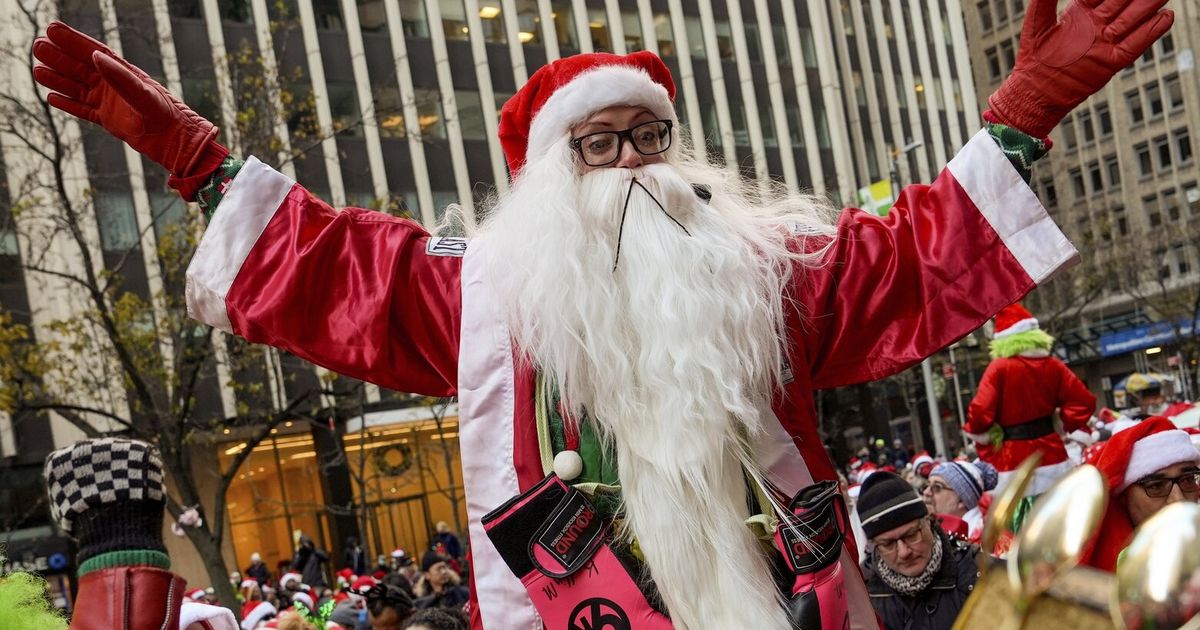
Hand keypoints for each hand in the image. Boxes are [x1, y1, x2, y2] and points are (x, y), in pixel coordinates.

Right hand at [32, 21, 227, 198]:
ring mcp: (109, 101)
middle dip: (59, 56)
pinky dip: (67, 104)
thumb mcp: (143, 93)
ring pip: (76, 88)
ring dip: (57, 79)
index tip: (51, 28)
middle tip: (37, 45)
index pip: (92, 52)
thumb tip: (95, 56)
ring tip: (37, 69)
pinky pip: (82, 109)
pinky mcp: (107, 119)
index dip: (72, 40)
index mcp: (123, 72)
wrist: (174, 140)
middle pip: (79, 67)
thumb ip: (120, 76)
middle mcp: (113, 84)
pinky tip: (51, 97)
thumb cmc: (164, 114)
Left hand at [986, 0, 1173, 138]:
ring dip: (1148, 6)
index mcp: (1082, 12)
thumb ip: (1045, 0)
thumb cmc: (1033, 56)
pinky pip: (1135, 45)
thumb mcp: (1037, 23)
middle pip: (1123, 2)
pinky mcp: (1111, 62)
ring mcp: (1106, 43)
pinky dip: (1150, 32)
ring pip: (1133, 20)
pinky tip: (1165, 17)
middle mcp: (1098, 25)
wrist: (1034, 91)